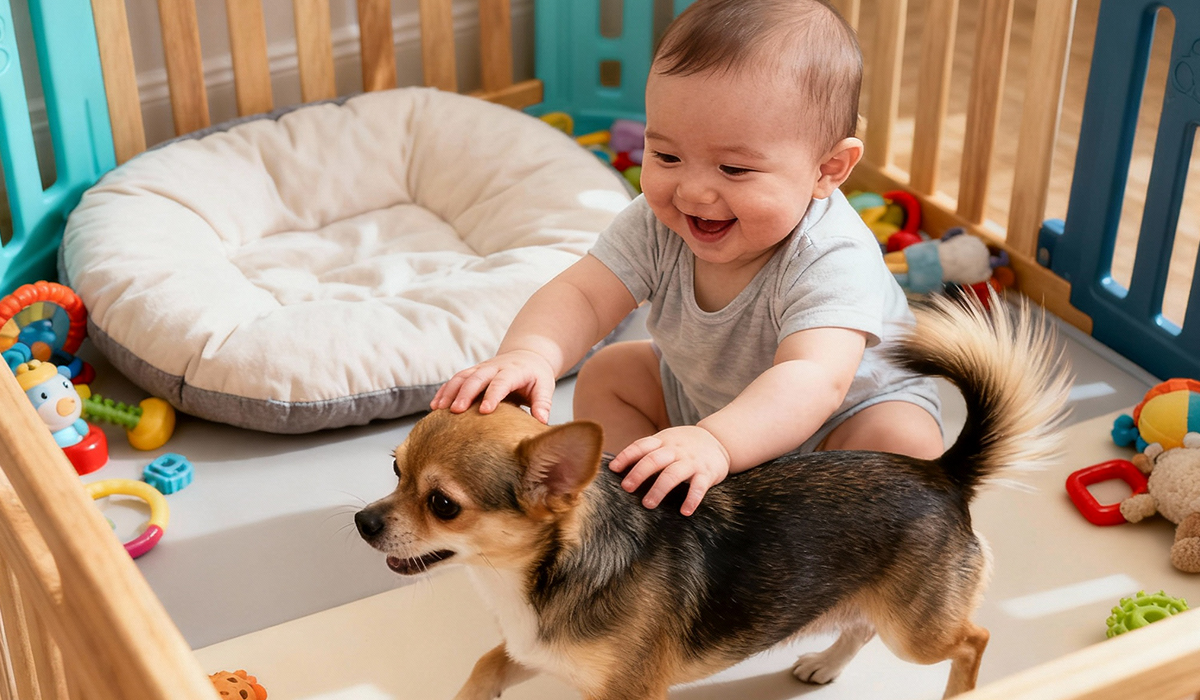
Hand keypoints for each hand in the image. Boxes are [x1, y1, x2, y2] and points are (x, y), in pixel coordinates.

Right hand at [430, 349, 555, 421]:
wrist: (527, 356)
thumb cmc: (536, 376)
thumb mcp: (545, 386)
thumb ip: (543, 403)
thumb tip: (542, 422)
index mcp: (514, 371)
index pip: (501, 382)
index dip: (492, 395)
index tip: (485, 411)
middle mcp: (494, 367)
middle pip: (477, 377)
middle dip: (465, 393)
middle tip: (456, 411)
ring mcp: (481, 369)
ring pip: (461, 377)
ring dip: (450, 392)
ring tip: (439, 409)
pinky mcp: (472, 373)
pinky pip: (455, 380)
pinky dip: (444, 391)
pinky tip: (435, 406)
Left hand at [609, 426, 729, 514]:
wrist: (719, 439)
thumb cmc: (684, 445)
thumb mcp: (666, 441)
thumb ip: (646, 451)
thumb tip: (615, 467)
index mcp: (663, 441)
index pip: (641, 446)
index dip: (626, 456)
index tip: (613, 469)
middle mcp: (676, 450)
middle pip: (654, 460)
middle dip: (639, 473)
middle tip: (626, 488)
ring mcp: (692, 461)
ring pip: (673, 474)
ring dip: (659, 489)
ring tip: (648, 504)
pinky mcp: (707, 473)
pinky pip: (699, 487)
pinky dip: (692, 499)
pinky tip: (685, 511)